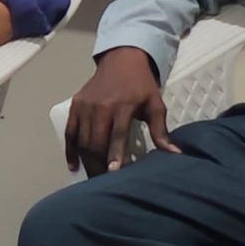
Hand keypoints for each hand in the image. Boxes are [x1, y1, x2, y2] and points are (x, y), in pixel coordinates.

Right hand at [63, 47, 178, 175]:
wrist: (121, 60)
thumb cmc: (141, 85)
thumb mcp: (155, 105)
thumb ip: (161, 131)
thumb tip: (175, 154)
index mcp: (122, 106)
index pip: (117, 135)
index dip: (114, 155)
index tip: (113, 173)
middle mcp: (100, 107)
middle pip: (96, 142)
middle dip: (100, 165)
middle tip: (105, 184)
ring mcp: (85, 106)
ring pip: (82, 140)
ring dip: (87, 161)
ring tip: (94, 179)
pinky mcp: (75, 106)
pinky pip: (69, 132)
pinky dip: (70, 150)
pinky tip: (73, 166)